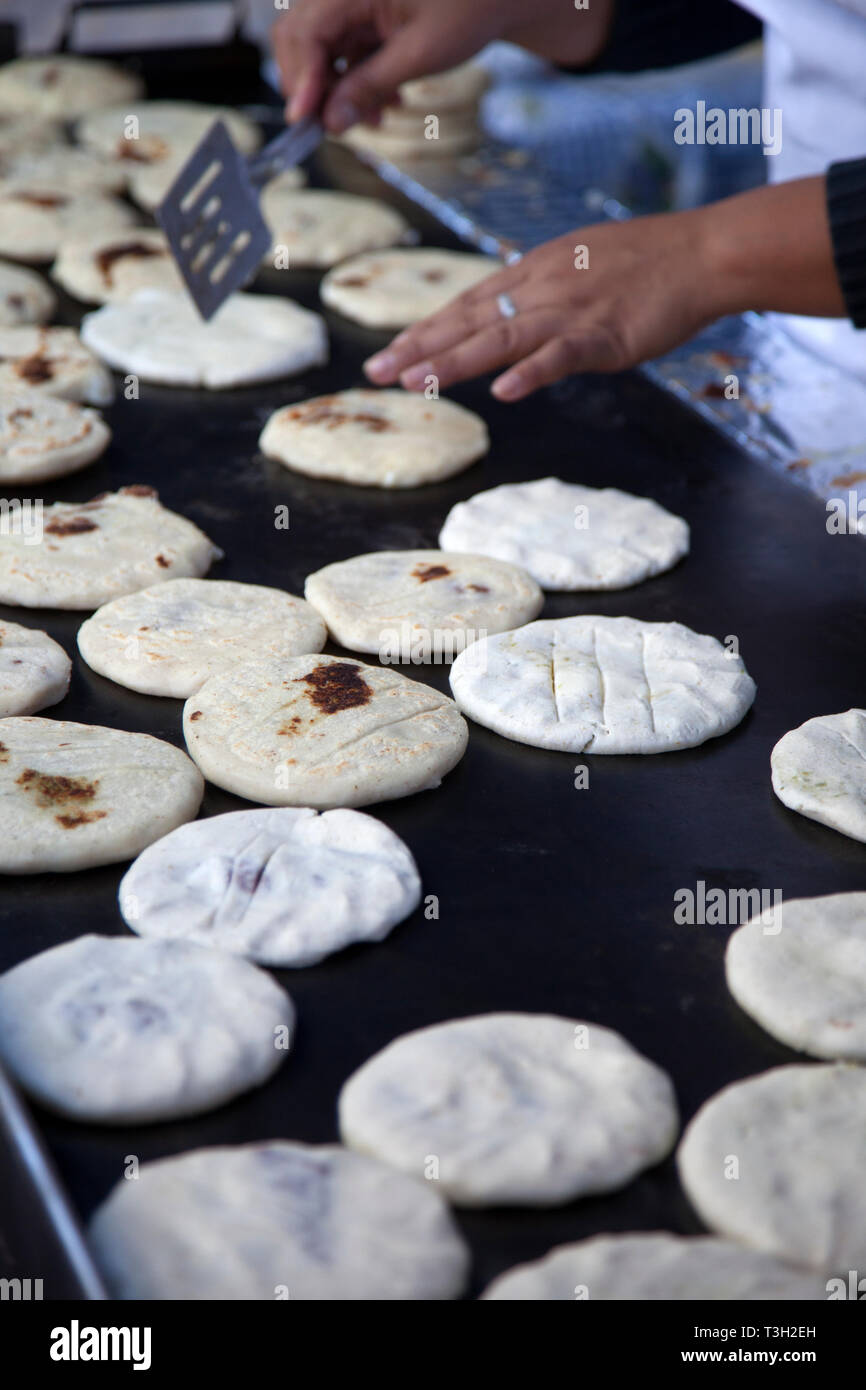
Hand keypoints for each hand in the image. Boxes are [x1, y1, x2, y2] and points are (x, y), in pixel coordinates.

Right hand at [272, 0, 612, 132]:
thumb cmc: (468, 9)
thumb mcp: (419, 54)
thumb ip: (369, 86)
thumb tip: (331, 123)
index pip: (305, 32)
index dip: (300, 79)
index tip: (304, 121)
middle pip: (300, 40)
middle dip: (314, 89)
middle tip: (336, 127)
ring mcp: (353, 2)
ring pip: (320, 52)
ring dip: (339, 92)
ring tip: (375, 120)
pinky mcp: (364, 16)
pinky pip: (344, 53)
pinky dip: (358, 82)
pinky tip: (386, 103)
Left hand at [364, 208, 725, 400]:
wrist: (700, 253)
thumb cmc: (646, 263)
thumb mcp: (577, 267)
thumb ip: (539, 291)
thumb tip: (510, 314)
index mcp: (533, 273)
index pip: (467, 304)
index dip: (425, 329)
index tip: (390, 351)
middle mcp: (540, 289)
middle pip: (469, 320)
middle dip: (419, 347)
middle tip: (375, 371)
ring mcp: (570, 311)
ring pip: (500, 338)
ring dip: (454, 361)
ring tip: (415, 382)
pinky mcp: (603, 335)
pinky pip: (560, 355)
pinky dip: (531, 372)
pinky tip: (503, 392)